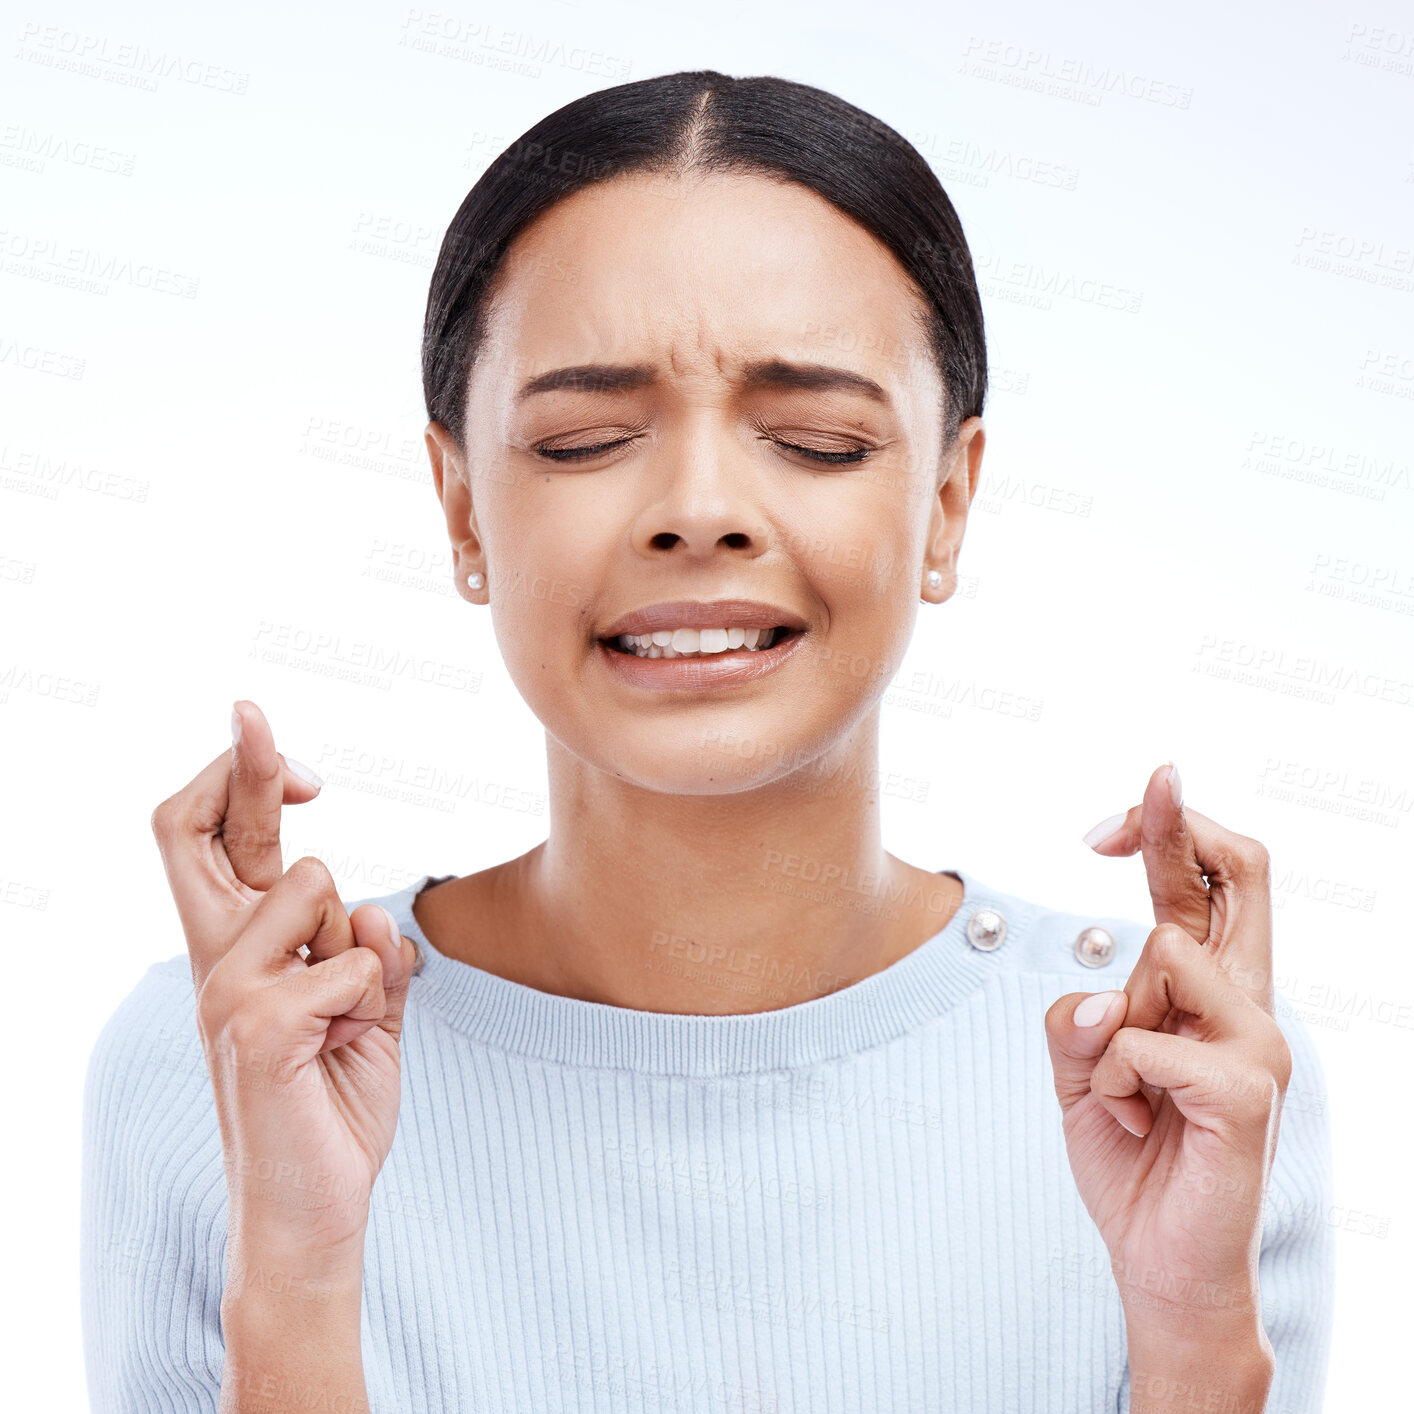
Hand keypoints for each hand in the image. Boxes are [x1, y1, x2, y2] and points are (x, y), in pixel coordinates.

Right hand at [150, 699, 417, 1262]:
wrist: (317, 1208)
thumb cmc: (334, 1104)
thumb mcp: (367, 1012)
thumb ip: (366, 952)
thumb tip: (370, 910)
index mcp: (241, 952)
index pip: (214, 844)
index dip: (239, 783)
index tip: (289, 759)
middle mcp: (218, 960)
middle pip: (201, 829)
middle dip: (238, 762)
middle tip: (251, 711)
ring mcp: (228, 991)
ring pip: (318, 886)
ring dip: (360, 944)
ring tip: (348, 1020)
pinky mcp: (258, 1028)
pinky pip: (354, 964)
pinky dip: (376, 1000)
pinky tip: (347, 1049)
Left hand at [1043, 763, 1291, 1353]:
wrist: (1157, 1259)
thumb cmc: (1129, 1152)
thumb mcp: (1078, 1069)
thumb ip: (1076, 1017)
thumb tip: (1102, 994)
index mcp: (1209, 990)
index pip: (1208, 885)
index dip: (1171, 829)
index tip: (1122, 806)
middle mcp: (1247, 1003)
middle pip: (1243, 875)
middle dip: (1182, 821)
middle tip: (1152, 778)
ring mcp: (1258, 1044)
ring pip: (1164, 953)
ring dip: (1107, 1022)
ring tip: (1120, 1090)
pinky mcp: (1246, 1092)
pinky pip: (1140, 1040)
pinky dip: (1109, 1078)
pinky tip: (1134, 1121)